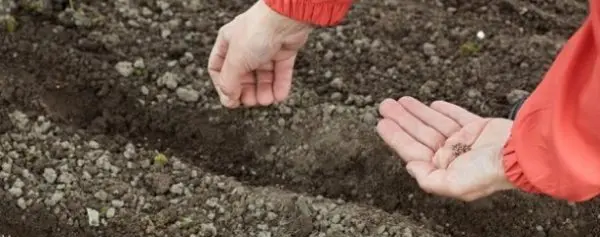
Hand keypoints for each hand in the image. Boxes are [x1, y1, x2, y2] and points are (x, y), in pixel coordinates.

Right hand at [208, 0, 312, 107]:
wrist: (286, 18)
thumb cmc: (257, 32)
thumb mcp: (236, 61)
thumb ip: (229, 83)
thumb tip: (228, 100)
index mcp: (228, 42)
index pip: (219, 68)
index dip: (223, 86)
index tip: (231, 99)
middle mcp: (246, 45)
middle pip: (242, 75)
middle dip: (246, 91)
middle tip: (251, 102)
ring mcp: (266, 48)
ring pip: (263, 76)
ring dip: (264, 91)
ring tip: (267, 100)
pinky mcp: (284, 51)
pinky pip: (280, 72)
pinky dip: (280, 85)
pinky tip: (279, 97)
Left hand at [376, 96, 515, 200]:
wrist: (522, 154)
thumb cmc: (489, 172)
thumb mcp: (454, 185)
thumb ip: (429, 179)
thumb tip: (409, 166)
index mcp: (444, 170)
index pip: (413, 151)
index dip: (396, 137)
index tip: (381, 123)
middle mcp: (452, 156)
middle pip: (420, 134)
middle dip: (402, 120)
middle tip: (384, 105)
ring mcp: (466, 141)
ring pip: (434, 123)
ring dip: (417, 111)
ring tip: (399, 100)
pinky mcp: (479, 128)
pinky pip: (457, 117)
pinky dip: (444, 110)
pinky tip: (432, 104)